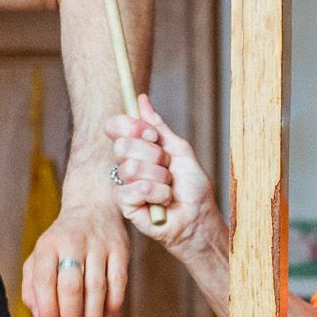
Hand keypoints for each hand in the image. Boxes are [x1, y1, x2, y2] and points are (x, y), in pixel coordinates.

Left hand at [23, 197, 130, 316]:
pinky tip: (107, 316)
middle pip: (72, 286)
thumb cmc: (62, 239)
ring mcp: (99, 245)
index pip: (45, 280)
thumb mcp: (40, 254)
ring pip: (97, 288)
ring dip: (93, 316)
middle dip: (71, 315)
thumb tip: (39, 316)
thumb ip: (32, 285)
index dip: (47, 307)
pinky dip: (113, 304)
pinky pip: (119, 282)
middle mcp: (73, 243)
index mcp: (49, 245)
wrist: (93, 206)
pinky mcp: (120, 250)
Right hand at [105, 96, 219, 254]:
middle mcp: (126, 164)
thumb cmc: (191, 186)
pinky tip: (163, 202)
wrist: (199, 216)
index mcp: (137, 148)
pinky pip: (135, 190)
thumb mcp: (179, 149)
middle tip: (167, 166)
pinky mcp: (125, 205)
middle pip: (122, 146)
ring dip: (159, 177)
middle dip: (153, 155)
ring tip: (168, 187)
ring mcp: (123, 185)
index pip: (116, 127)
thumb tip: (141, 99)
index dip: (132, 127)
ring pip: (131, 168)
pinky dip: (158, 194)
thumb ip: (158, 126)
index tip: (152, 135)